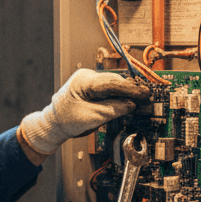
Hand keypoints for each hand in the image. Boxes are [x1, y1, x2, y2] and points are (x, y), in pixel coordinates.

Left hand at [20, 69, 149, 155]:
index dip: (130, 89)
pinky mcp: (93, 88)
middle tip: (146, 97)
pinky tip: (129, 100)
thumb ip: (113, 110)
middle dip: (130, 90)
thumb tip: (131, 104)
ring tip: (141, 99)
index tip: (144, 94)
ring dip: (126, 92)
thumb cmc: (67, 121)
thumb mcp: (92, 118)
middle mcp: (87, 76)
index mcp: (83, 81)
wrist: (54, 125)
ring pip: (114, 84)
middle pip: (115, 81)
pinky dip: (120, 95)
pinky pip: (110, 89)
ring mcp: (90, 81)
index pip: (111, 82)